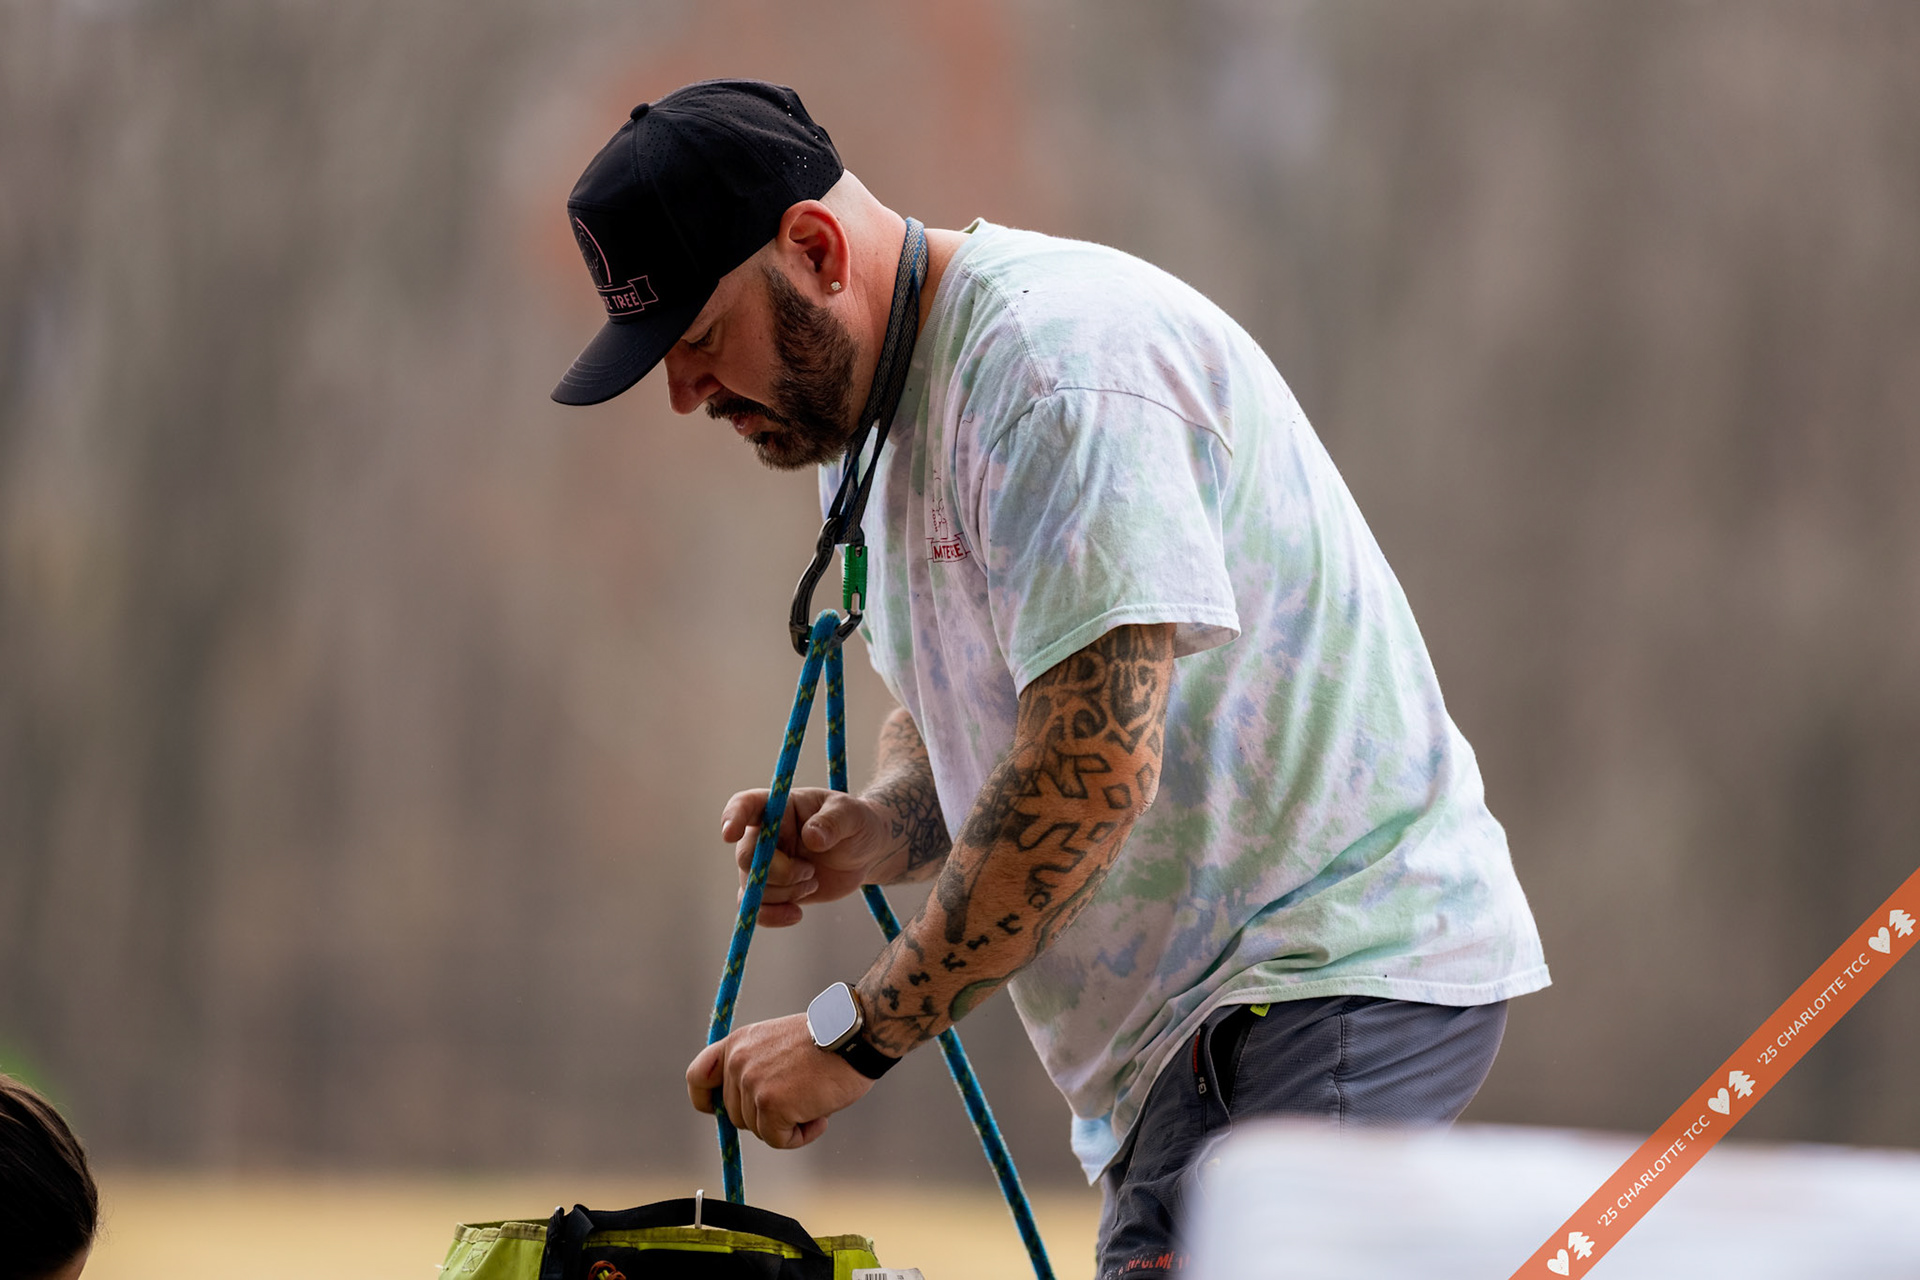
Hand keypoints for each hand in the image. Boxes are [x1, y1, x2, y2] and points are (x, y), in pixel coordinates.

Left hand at [686, 1014, 875, 1148]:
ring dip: (788, 1126)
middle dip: (767, 1116)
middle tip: (801, 1100)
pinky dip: (801, 1137)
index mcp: (738, 1042)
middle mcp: (738, 1061)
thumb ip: (757, 1066)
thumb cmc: (829, 1041)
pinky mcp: (770, 1104)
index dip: (706, 1101)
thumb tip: (749, 1107)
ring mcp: (751, 1083)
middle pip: (736, 1115)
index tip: (717, 1113)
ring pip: (758, 1130)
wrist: (856, 1035)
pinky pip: (778, 1140)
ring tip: (814, 1102)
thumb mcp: (779, 1044)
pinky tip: (820, 1116)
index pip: (697, 1076)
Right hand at [720, 787, 892, 925]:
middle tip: (809, 871)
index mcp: (779, 807)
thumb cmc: (856, 824)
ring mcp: (766, 864)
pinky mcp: (773, 890)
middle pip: (747, 856)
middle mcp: (765, 835)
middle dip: (778, 871)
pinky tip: (796, 914)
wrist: (864, 854)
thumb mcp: (853, 815)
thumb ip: (834, 821)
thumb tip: (811, 837)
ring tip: (813, 882)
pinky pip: (755, 909)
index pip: (745, 804)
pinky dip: (772, 916)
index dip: (733, 817)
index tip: (730, 834)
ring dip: (785, 892)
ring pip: (752, 887)